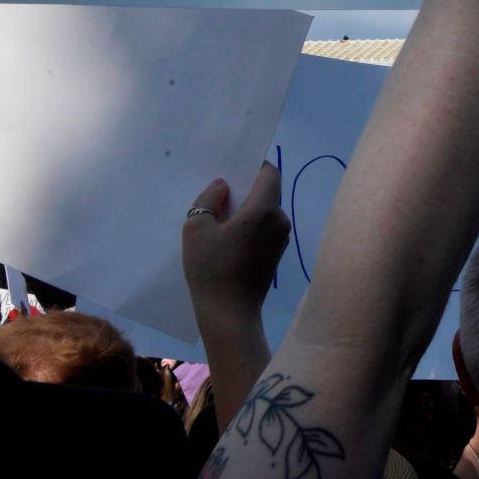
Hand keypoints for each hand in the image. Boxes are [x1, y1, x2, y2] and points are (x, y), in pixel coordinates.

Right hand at [183, 162, 289, 322]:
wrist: (230, 313)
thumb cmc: (211, 268)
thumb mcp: (197, 229)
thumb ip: (208, 199)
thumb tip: (222, 186)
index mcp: (264, 209)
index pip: (270, 173)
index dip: (254, 166)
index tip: (233, 169)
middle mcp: (280, 220)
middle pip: (267, 193)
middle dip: (245, 189)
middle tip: (219, 194)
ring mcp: (281, 239)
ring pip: (265, 212)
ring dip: (246, 210)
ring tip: (219, 218)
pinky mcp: (277, 254)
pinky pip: (264, 229)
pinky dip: (249, 226)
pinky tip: (228, 238)